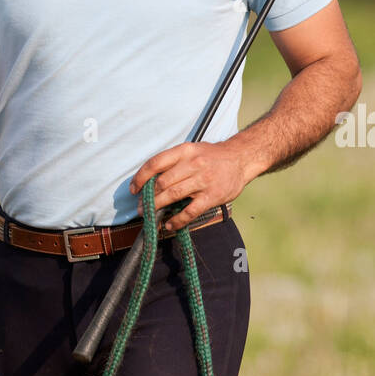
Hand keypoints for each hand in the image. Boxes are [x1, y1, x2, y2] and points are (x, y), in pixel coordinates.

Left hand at [129, 139, 252, 231]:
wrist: (241, 158)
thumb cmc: (212, 156)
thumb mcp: (192, 151)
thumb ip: (173, 163)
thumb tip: (149, 181)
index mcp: (185, 151)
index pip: (155, 163)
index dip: (140, 178)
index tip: (134, 189)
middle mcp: (193, 164)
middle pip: (162, 182)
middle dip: (147, 197)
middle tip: (141, 207)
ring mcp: (203, 180)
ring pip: (173, 196)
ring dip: (157, 207)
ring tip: (149, 215)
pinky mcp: (212, 196)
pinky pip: (190, 211)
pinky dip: (177, 220)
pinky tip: (170, 224)